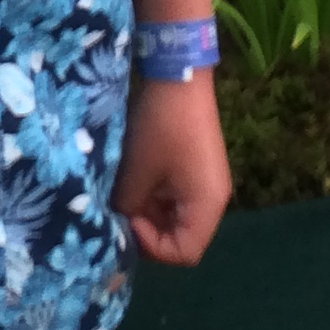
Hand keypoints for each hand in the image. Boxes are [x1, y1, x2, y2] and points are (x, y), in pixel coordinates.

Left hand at [112, 75, 230, 267]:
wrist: (178, 77)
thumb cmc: (160, 128)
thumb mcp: (137, 171)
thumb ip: (127, 207)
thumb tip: (116, 225)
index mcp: (206, 206)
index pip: (184, 253)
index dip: (152, 246)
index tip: (128, 219)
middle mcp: (213, 201)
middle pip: (182, 238)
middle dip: (147, 231)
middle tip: (119, 212)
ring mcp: (205, 185)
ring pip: (175, 218)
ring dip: (149, 212)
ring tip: (123, 194)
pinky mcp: (196, 171)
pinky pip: (176, 198)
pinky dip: (154, 197)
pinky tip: (134, 180)